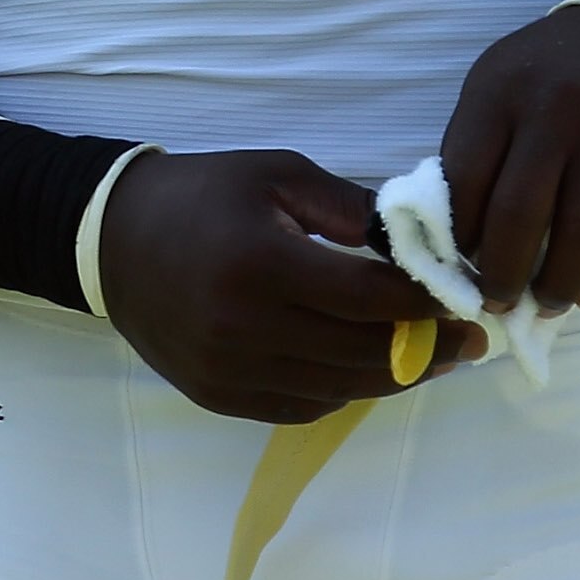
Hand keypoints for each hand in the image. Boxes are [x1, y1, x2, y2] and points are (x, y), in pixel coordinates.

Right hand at [94, 149, 482, 423]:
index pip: (368, 296)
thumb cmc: (202, 195)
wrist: (111, 240)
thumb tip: (414, 241)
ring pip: (339, 389)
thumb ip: (348, 205)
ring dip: (393, 375)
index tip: (465, 295)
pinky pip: (302, 406)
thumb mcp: (276, 172)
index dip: (425, 300)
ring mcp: (230, 370)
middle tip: (469, 338)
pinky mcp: (219, 396)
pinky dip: (343, 390)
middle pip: (363, 353)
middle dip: (427, 346)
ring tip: (430, 356)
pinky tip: (367, 368)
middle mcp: (245, 327)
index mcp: (262, 263)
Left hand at [441, 5, 579, 317]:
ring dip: (560, 284)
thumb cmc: (542, 77)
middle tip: (498, 304)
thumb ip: (471, 152)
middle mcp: (553, 110)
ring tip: (546, 305)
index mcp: (497, 95)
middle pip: (520, 214)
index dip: (458, 238)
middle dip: (503, 275)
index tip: (458, 269)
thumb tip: (451, 242)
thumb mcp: (492, 90)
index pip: (465, 181)